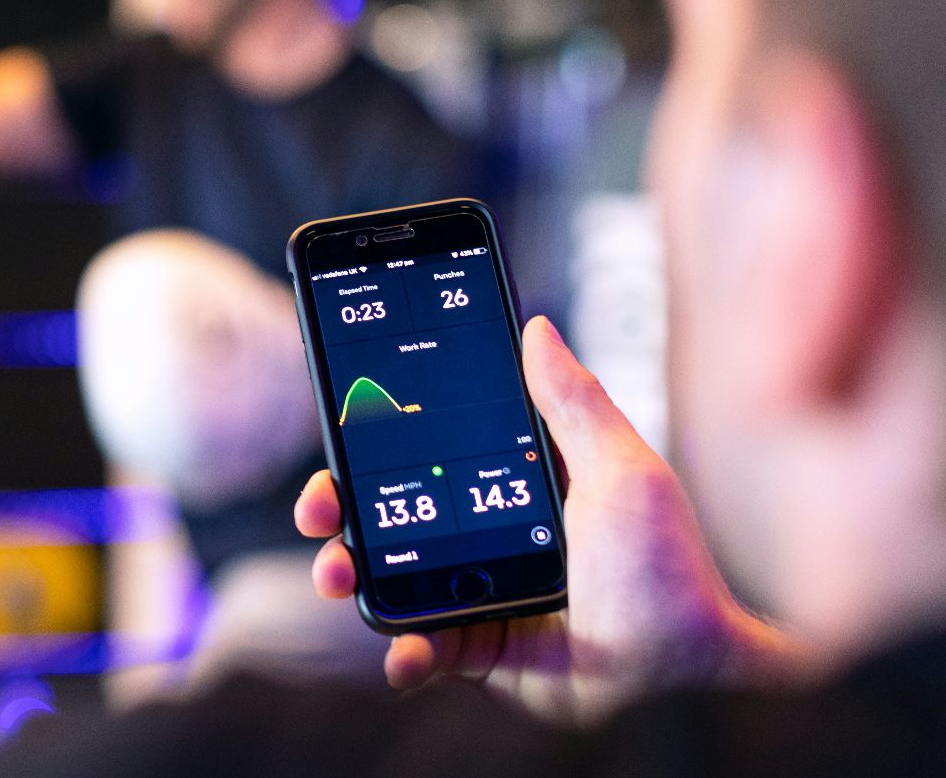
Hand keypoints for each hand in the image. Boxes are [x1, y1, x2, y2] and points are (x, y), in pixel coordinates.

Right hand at [296, 316, 799, 723]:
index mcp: (517, 487)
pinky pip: (422, 652)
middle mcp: (489, 538)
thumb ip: (574, 402)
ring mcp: (480, 596)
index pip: (429, 453)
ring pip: (389, 579)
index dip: (376, 442)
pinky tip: (405, 651)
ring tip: (338, 575)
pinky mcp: (481, 654)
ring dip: (349, 575)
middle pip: (389, 513)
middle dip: (338, 509)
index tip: (341, 427)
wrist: (686, 678)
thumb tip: (538, 329)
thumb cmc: (672, 572)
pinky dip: (403, 654)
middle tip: (320, 510)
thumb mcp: (623, 470)